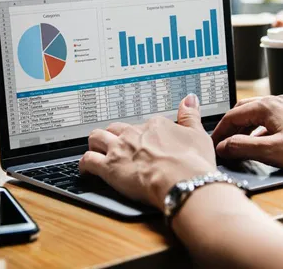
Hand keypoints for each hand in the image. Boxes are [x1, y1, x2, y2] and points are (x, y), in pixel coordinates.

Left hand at [79, 94, 216, 209]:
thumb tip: (189, 99)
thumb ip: (190, 115)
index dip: (142, 134)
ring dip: (96, 143)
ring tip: (98, 150)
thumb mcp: (197, 134)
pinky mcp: (109, 167)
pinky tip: (87, 168)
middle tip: (119, 145)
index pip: (142, 125)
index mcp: (154, 125)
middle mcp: (134, 133)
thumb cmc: (192, 162)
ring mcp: (120, 149)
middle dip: (115, 135)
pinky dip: (85, 164)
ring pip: (97, 137)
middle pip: (116, 128)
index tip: (144, 142)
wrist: (183, 182)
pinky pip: (88, 160)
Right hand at [212, 95, 282, 170]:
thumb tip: (222, 147)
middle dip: (229, 127)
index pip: (232, 116)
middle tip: (222, 142)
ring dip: (242, 127)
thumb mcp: (271, 151)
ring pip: (253, 113)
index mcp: (266, 106)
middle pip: (241, 111)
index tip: (213, 143)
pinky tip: (257, 140)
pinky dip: (255, 128)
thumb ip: (241, 147)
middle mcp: (275, 101)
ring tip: (236, 142)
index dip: (219, 131)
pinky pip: (266, 117)